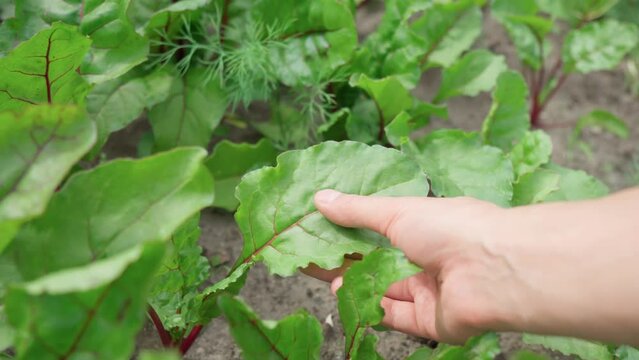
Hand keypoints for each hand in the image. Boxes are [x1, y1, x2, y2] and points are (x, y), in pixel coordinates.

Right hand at [307, 190, 520, 343]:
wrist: (492, 270)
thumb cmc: (451, 228)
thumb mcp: (397, 211)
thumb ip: (358, 210)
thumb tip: (321, 198)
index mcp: (427, 228)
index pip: (383, 229)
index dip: (352, 229)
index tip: (322, 227)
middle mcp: (430, 260)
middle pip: (381, 263)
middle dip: (348, 260)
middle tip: (313, 255)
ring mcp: (431, 292)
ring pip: (385, 290)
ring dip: (355, 284)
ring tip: (323, 276)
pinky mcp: (431, 322)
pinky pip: (396, 316)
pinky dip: (371, 307)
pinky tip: (344, 296)